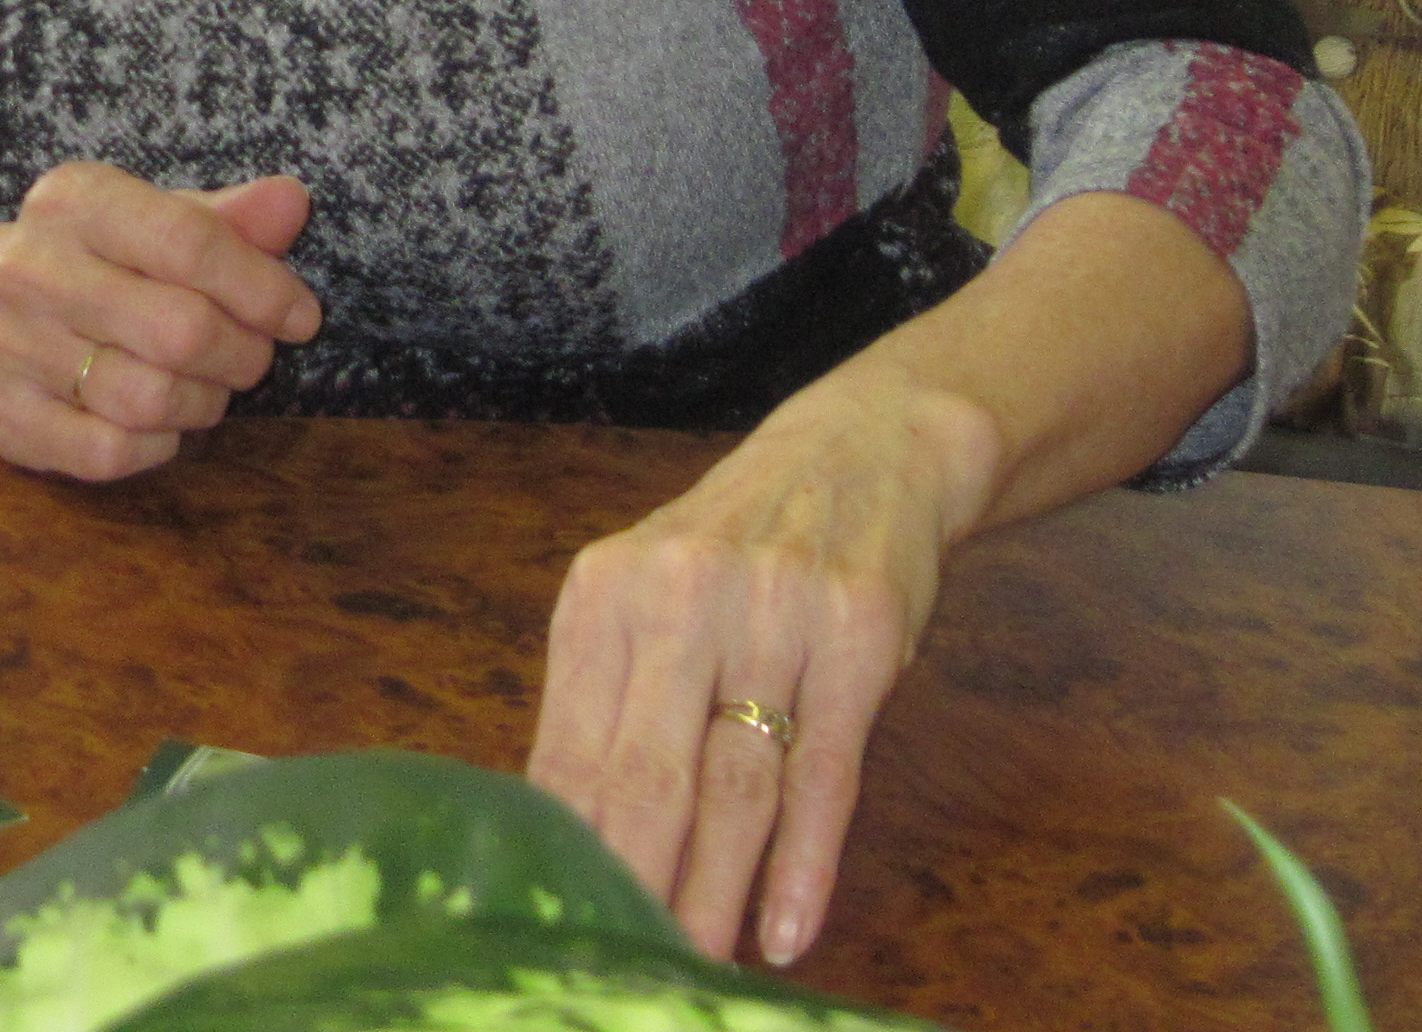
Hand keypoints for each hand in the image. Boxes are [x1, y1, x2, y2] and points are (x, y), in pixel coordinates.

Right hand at [0, 164, 320, 480]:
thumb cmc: (88, 260)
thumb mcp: (149, 219)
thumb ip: (225, 218)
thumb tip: (292, 202)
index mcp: (74, 202)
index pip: (190, 243)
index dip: (264, 288)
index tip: (300, 316)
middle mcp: (31, 268)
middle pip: (180, 331)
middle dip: (242, 354)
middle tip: (251, 357)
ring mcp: (8, 345)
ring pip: (148, 399)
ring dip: (203, 403)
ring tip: (205, 388)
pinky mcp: (0, 414)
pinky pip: (109, 453)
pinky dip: (156, 446)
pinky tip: (159, 424)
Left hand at [522, 376, 998, 968]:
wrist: (861, 454)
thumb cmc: (732, 550)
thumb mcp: (647, 596)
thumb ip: (607, 701)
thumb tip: (562, 834)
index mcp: (603, 594)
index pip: (572, 748)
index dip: (570, 851)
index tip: (560, 927)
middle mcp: (679, 597)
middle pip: (647, 774)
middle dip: (636, 884)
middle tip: (627, 965)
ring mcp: (774, 616)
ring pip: (736, 786)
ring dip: (717, 892)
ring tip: (698, 967)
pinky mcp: (858, 640)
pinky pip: (826, 774)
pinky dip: (804, 862)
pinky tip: (786, 930)